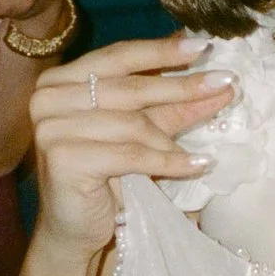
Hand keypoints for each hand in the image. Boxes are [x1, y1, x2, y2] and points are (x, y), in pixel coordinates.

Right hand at [27, 37, 233, 256]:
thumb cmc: (108, 176)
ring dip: (171, 140)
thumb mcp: (141, 132)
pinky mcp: (62, 158)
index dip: (162, 51)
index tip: (204, 47)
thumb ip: (171, 106)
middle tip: (226, 83)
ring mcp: (50, 127)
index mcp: (60, 81)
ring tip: (201, 156)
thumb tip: (218, 82)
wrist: (76, 228)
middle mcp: (48, 98)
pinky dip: (168, 161)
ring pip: (131, 123)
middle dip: (182, 87)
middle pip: (128, 88)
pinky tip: (197, 165)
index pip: (118, 57)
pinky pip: (130, 154)